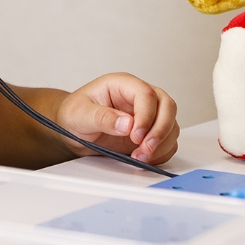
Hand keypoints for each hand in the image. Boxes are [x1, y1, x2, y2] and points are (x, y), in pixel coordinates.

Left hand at [56, 73, 177, 164]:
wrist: (73, 130)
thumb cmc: (74, 114)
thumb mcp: (80, 114)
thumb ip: (102, 117)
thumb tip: (128, 124)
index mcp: (123, 85)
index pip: (146, 94)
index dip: (146, 115)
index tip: (135, 135)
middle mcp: (139, 98)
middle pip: (167, 106)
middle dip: (161, 130)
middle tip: (145, 148)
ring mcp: (147, 115)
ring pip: (171, 124)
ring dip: (162, 144)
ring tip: (140, 157)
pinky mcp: (149, 133)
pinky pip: (167, 141)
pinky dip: (161, 152)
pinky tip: (145, 159)